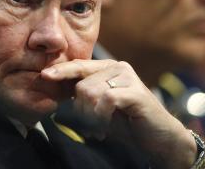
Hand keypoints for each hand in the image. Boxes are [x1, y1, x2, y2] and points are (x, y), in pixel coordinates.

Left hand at [41, 59, 196, 168]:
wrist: (160, 138)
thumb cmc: (128, 122)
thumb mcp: (101, 107)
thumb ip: (84, 95)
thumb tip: (56, 86)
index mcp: (109, 68)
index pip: (79, 66)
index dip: (61, 71)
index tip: (44, 76)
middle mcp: (118, 68)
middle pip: (81, 84)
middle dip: (81, 109)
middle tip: (94, 124)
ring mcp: (128, 77)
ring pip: (90, 92)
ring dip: (92, 117)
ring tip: (102, 126)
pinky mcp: (135, 92)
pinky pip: (105, 101)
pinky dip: (101, 117)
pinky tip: (106, 126)